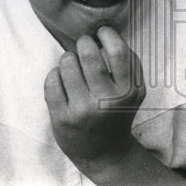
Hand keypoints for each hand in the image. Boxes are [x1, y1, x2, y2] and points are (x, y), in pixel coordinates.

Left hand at [44, 27, 145, 172]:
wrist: (104, 152)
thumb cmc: (117, 112)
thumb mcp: (134, 91)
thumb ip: (128, 63)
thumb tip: (105, 33)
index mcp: (127, 91)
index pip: (118, 51)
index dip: (107, 34)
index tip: (101, 32)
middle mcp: (106, 101)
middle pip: (88, 53)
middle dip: (83, 42)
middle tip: (83, 45)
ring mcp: (82, 110)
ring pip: (67, 63)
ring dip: (68, 58)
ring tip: (72, 64)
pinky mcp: (61, 118)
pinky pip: (51, 81)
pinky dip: (55, 74)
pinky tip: (62, 79)